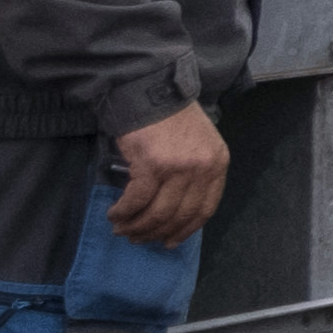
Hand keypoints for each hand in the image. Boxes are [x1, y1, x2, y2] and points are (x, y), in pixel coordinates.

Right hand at [106, 102, 229, 246]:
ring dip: (137, 226)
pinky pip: (136, 200)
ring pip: (157, 212)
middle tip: (137, 239)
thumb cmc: (171, 117)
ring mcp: (178, 167)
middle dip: (156, 232)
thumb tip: (175, 213)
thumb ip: (194, 174)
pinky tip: (115, 215)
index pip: (206, 209)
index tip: (169, 242)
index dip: (185, 230)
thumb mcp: (198, 144)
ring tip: (123, 230)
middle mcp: (202, 168)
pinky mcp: (152, 165)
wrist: (151, 90)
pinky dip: (124, 212)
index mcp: (218, 163)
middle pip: (179, 215)